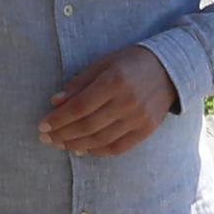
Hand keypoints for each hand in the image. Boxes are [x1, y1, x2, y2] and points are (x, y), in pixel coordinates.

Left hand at [38, 45, 177, 157]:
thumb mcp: (104, 63)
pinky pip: (117, 148)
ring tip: (59, 144)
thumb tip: (55, 102)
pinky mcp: (146, 130)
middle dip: (62, 134)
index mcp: (114, 81)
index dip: (59, 118)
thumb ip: (79, 83)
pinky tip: (82, 149)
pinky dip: (97, 151)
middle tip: (45, 138)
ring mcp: (138, 119)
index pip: (80, 106)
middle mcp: (127, 102)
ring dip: (76, 144)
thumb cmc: (132, 62)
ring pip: (100, 139)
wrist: (171, 69)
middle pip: (88, 125)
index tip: (42, 125)